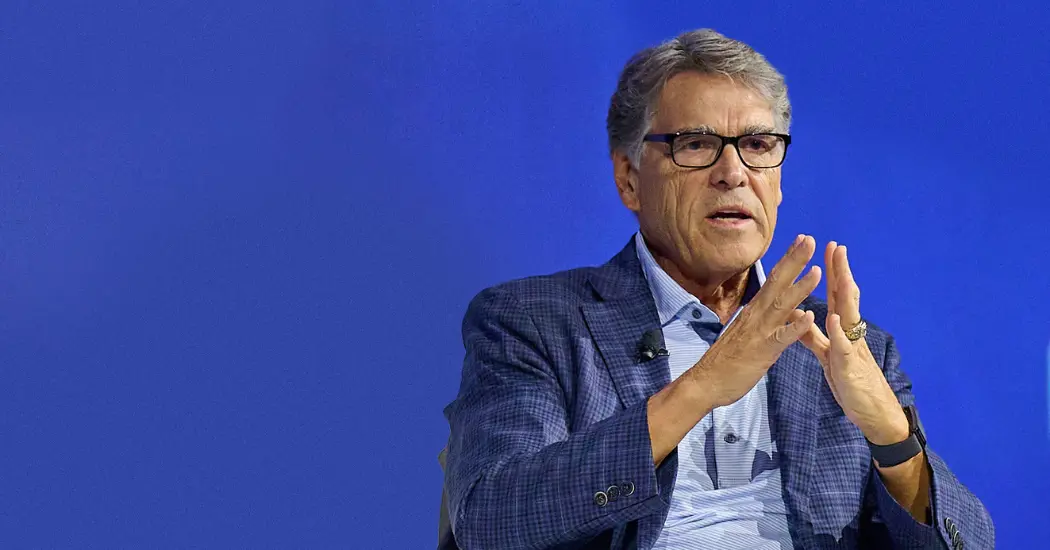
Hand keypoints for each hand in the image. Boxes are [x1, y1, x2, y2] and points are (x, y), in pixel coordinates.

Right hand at [687, 234, 821, 407]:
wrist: (705, 382)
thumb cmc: (725, 361)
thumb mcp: (745, 334)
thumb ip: (760, 319)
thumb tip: (770, 307)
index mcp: (754, 311)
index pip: (773, 280)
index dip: (788, 260)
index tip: (801, 241)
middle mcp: (756, 315)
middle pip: (778, 283)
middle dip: (795, 261)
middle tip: (809, 239)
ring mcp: (759, 332)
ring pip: (783, 305)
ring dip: (800, 287)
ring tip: (817, 270)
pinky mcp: (762, 351)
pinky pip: (782, 337)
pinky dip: (796, 327)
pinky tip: (810, 316)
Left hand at [799, 242, 908, 444]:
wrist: (874, 414)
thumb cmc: (851, 384)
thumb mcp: (828, 357)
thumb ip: (814, 338)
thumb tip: (800, 319)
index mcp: (841, 331)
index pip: (836, 296)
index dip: (831, 273)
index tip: (828, 248)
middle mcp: (850, 335)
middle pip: (845, 298)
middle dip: (840, 272)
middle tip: (836, 246)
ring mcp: (852, 350)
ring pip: (849, 318)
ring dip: (844, 295)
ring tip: (840, 274)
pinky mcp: (849, 369)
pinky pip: (843, 349)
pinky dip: (838, 334)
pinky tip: (833, 320)